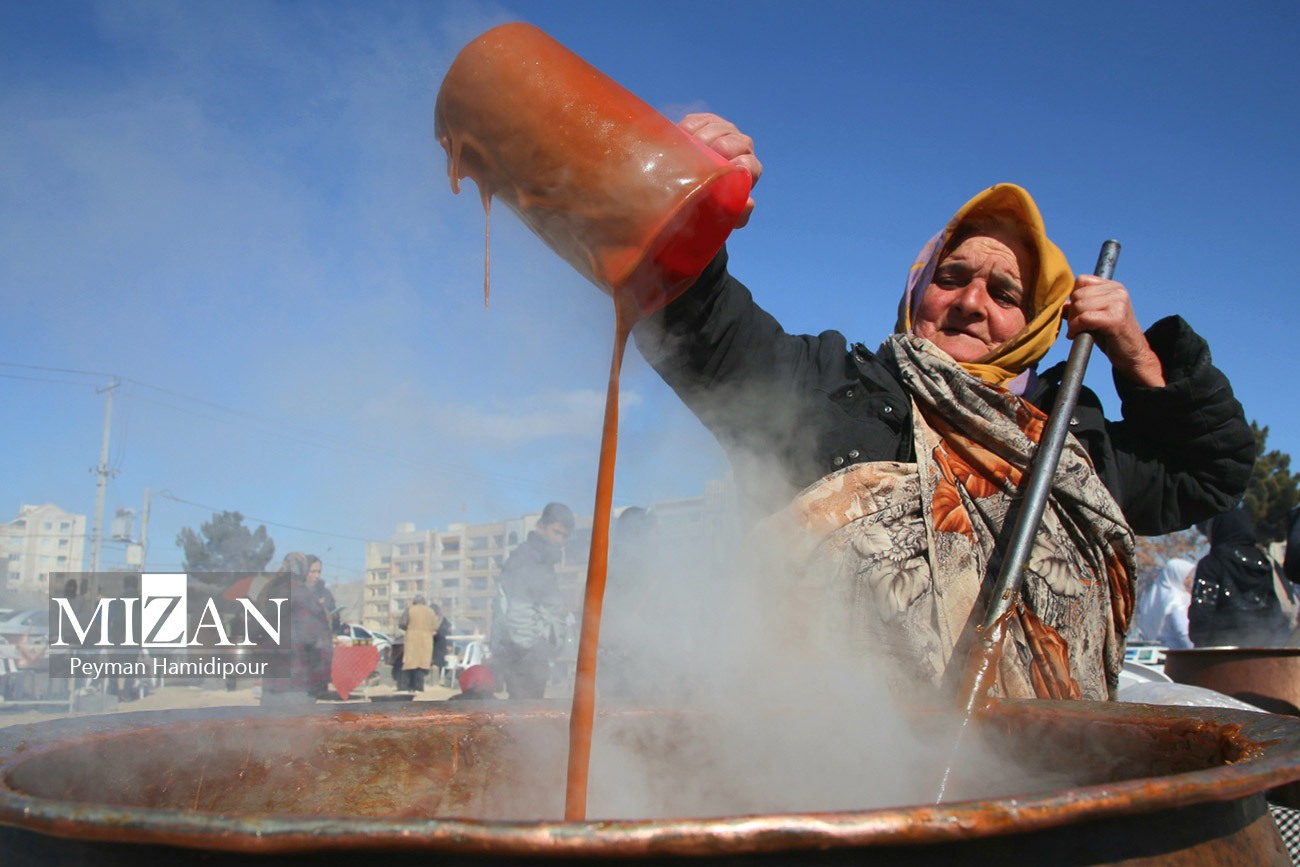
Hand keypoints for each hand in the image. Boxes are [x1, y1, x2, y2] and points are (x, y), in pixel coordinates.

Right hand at [679, 112, 761, 226]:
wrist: (686, 189)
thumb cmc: (710, 204)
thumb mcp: (724, 214)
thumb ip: (738, 214)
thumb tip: (749, 203)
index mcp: (750, 169)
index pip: (749, 164)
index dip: (733, 167)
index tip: (716, 175)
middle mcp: (741, 146)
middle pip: (732, 143)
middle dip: (714, 151)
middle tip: (697, 164)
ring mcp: (725, 131)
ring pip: (715, 128)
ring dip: (700, 140)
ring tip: (688, 154)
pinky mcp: (706, 121)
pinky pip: (698, 120)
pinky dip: (688, 129)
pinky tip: (683, 140)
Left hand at [1064, 275, 1165, 386]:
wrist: (1132, 356)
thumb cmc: (1112, 337)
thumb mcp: (1094, 317)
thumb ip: (1078, 308)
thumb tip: (1061, 304)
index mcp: (1113, 286)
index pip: (1081, 280)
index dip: (1074, 298)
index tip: (1077, 314)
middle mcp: (1118, 291)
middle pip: (1078, 294)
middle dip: (1072, 312)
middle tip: (1076, 327)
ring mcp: (1118, 302)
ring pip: (1079, 306)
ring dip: (1073, 322)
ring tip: (1078, 332)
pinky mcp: (1116, 318)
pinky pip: (1084, 318)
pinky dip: (1076, 328)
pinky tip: (1077, 335)